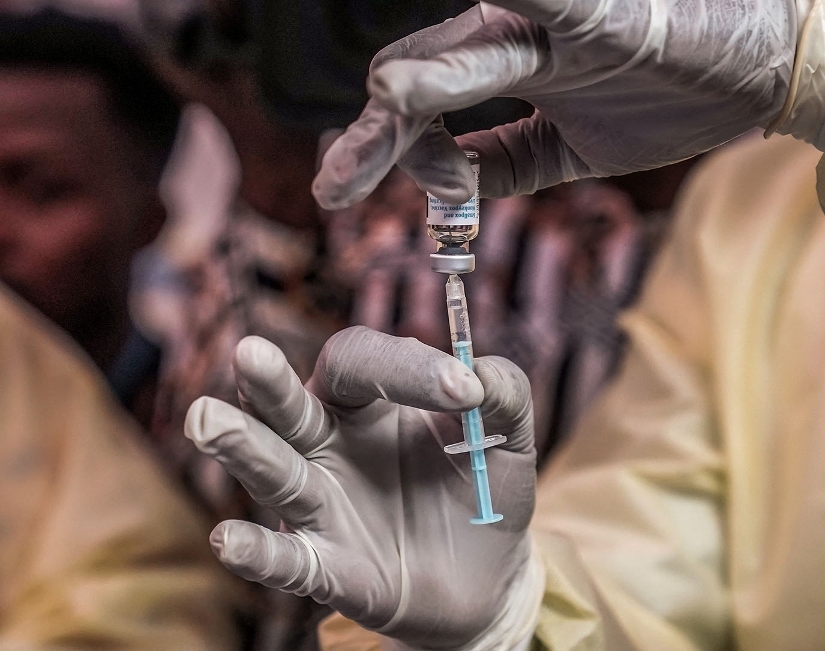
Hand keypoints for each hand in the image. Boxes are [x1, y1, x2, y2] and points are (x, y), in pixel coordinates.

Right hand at [185, 327, 539, 647]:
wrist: (488, 578)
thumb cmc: (485, 489)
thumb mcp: (510, 437)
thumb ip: (504, 392)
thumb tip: (480, 371)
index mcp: (372, 403)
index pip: (363, 361)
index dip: (405, 366)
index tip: (464, 390)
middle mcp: (331, 445)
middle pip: (290, 406)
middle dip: (269, 382)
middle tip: (250, 353)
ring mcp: (322, 506)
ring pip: (274, 471)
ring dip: (244, 447)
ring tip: (208, 419)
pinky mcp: (328, 567)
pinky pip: (288, 560)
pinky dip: (258, 552)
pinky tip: (230, 540)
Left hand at [312, 0, 815, 208]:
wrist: (772, 58)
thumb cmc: (679, 94)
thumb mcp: (578, 149)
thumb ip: (509, 164)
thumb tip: (445, 192)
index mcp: (514, 74)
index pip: (426, 114)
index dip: (380, 152)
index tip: (342, 189)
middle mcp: (523, 44)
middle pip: (428, 81)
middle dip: (378, 136)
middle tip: (336, 180)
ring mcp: (562, 26)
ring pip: (473, 45)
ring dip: (427, 76)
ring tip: (387, 99)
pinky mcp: (611, 9)